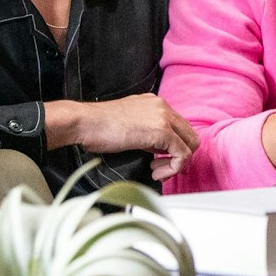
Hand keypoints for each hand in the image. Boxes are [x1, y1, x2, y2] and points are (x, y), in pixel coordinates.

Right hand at [47, 95, 199, 181]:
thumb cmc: (98, 126)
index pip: (179, 127)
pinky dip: (173, 168)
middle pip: (190, 135)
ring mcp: (164, 117)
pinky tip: (155, 171)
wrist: (85, 122)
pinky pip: (182, 154)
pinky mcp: (161, 131)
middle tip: (163, 170)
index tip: (164, 162)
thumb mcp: (129, 124)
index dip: (176, 148)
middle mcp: (163, 107)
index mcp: (155, 104)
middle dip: (180, 157)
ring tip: (157, 171)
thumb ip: (147, 132)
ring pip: (190, 145)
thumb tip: (157, 150)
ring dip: (176, 164)